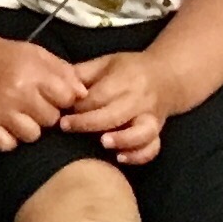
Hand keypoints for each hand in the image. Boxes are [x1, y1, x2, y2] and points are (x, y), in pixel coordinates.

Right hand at [0, 40, 80, 152]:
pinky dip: (10, 139)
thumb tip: (83, 94)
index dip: (64, 99)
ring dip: (31, 128)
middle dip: (48, 113)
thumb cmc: (9, 56)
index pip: (66, 99)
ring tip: (24, 116)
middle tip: (37, 105)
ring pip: (32, 135)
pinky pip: (7, 145)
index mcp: (34, 75)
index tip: (55, 95)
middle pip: (51, 120)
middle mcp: (18, 94)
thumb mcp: (39, 55)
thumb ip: (64, 72)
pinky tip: (10, 127)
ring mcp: (1, 112)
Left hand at [61, 51, 186, 165]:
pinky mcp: (158, 132)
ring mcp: (151, 117)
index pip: (99, 96)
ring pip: (142, 132)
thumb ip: (81, 73)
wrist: (167, 77)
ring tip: (103, 143)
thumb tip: (55, 85)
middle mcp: (140, 99)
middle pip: (115, 114)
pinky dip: (139, 155)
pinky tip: (121, 158)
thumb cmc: (129, 70)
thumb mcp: (105, 63)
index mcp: (125, 79)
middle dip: (88, 123)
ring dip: (122, 140)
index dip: (78, 106)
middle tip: (66, 127)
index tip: (59, 112)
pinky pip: (153, 147)